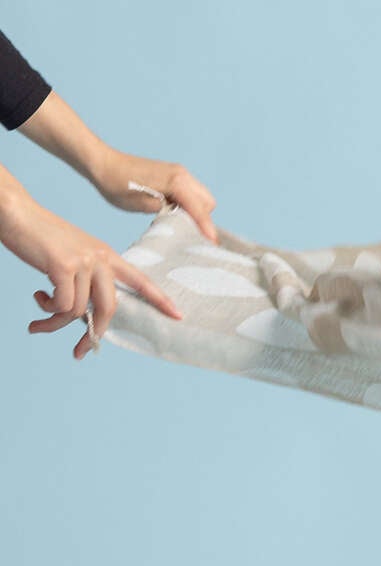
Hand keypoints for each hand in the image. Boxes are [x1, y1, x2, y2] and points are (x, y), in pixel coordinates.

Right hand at [0, 193, 183, 361]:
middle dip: (94, 334)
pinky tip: (37, 298)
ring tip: (38, 321)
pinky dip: (47, 311)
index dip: (160, 299)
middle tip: (79, 352)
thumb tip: (85, 315)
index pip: (140, 279)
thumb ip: (84, 280)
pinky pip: (61, 305)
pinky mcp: (63, 266)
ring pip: (78, 310)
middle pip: (109, 307)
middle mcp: (100, 258)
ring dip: (55, 322)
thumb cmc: (42, 238)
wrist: (17, 213)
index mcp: (107, 255)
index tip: (178, 316)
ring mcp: (83, 261)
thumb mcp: (72, 257)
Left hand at [91, 151, 217, 242]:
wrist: (104, 163)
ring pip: (200, 197)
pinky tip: (171, 213)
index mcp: (175, 181)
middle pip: (207, 202)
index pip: (199, 208)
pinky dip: (188, 205)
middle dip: (203, 218)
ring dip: (196, 212)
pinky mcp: (173, 175)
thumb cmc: (116, 183)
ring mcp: (178, 173)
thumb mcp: (136, 204)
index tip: (212, 243)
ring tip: (177, 223)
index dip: (206, 227)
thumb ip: (162, 210)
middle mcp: (181, 175)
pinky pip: (190, 193)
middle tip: (188, 233)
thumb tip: (178, 218)